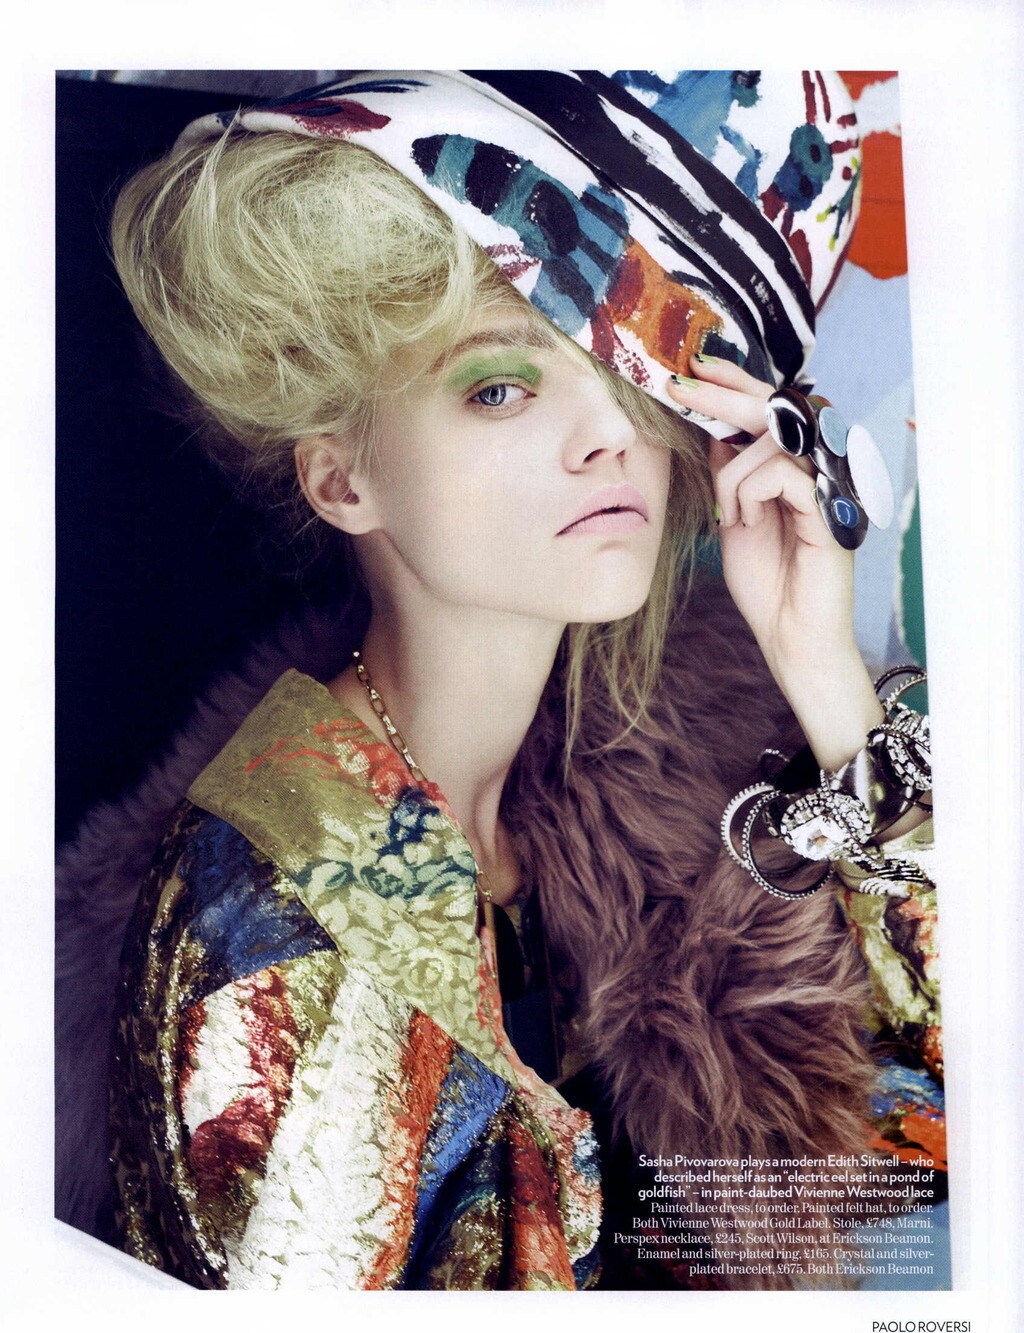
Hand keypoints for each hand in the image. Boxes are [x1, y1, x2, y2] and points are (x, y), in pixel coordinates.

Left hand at [668, 354, 882, 771]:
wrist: (788, 636)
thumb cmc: (766, 583)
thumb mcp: (734, 516)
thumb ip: (731, 472)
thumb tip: (712, 426)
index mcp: (797, 469)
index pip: (769, 412)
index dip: (736, 384)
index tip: (696, 366)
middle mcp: (819, 471)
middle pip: (776, 410)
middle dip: (725, 393)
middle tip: (684, 383)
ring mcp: (829, 488)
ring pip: (773, 443)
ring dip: (734, 476)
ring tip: (732, 515)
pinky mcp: (831, 511)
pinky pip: (782, 475)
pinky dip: (750, 494)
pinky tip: (746, 522)